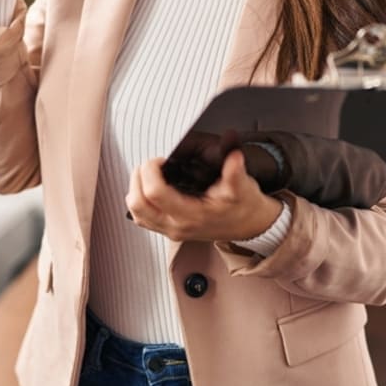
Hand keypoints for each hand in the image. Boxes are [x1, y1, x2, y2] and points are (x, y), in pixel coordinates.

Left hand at [127, 150, 283, 242]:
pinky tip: (150, 188)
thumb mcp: (242, 186)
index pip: (156, 194)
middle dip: (138, 177)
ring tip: (149, 174)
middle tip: (152, 164)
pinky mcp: (169, 231)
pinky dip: (140, 201)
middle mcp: (177, 226)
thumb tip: (233, 155)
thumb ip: (235, 171)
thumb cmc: (244, 206)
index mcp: (192, 215)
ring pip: (136, 213)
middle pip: (138, 204)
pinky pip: (142, 219)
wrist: (249, 226)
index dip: (152, 170)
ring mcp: (171, 231)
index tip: (161, 159)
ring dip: (136, 189)